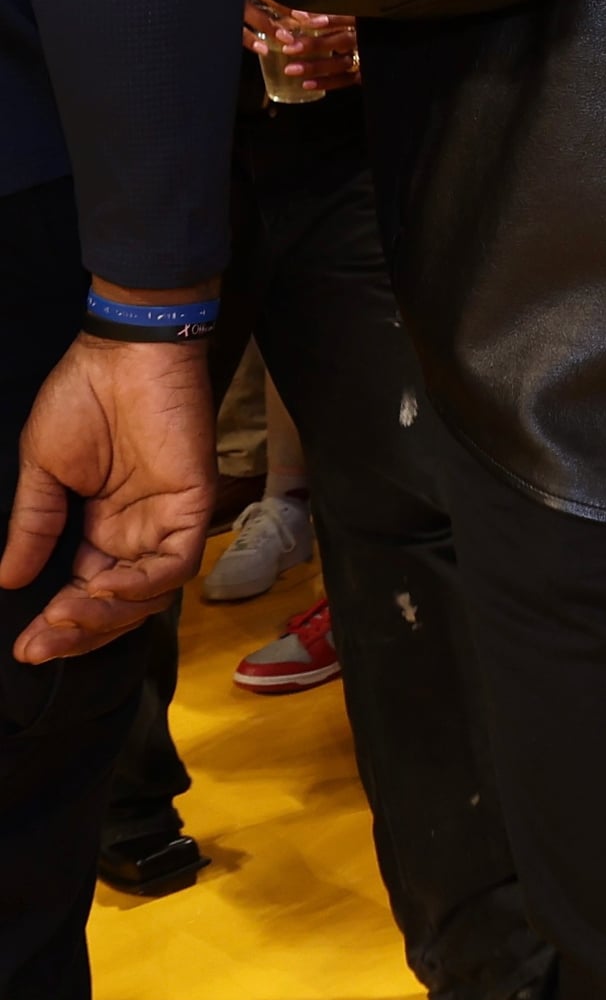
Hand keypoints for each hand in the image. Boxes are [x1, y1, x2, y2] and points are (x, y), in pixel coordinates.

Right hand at [2, 324, 215, 663]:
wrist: (121, 353)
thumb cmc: (82, 398)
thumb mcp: (43, 471)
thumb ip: (33, 526)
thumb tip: (9, 580)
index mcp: (102, 526)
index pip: (87, 593)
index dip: (60, 624)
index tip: (25, 646)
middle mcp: (137, 530)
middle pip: (120, 605)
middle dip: (80, 633)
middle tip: (40, 643)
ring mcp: (167, 519)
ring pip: (150, 595)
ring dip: (107, 616)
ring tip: (64, 615)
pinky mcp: (193, 504)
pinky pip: (176, 562)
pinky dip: (143, 584)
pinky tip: (103, 586)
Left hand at [243, 0, 359, 93]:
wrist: (397, 54)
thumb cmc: (360, 30)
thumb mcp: (351, 17)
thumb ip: (329, 15)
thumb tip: (298, 13)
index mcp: (364, 20)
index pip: (346, 17)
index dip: (326, 19)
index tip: (300, 17)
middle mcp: (366, 39)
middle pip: (341, 41)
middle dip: (315, 45)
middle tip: (290, 47)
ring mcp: (366, 57)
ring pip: (341, 62)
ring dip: (316, 66)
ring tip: (291, 69)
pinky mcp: (365, 74)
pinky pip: (346, 80)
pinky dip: (327, 82)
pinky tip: (307, 84)